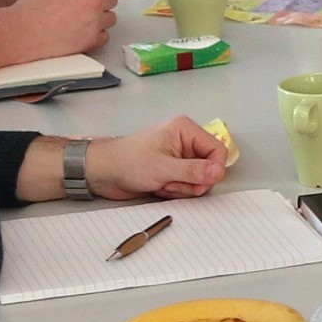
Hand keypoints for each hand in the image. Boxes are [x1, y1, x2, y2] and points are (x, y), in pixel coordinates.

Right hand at [7, 0, 120, 53]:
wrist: (23, 32)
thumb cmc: (31, 8)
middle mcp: (94, 1)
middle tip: (86, 4)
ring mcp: (95, 22)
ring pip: (110, 17)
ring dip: (100, 17)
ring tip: (83, 19)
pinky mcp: (92, 40)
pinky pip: (105, 35)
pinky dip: (96, 34)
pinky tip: (83, 31)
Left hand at [85, 116, 231, 200]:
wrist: (103, 173)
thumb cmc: (127, 162)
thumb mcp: (163, 167)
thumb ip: (193, 170)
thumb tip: (218, 172)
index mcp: (185, 130)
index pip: (218, 150)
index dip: (214, 168)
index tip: (201, 181)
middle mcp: (186, 142)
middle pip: (210, 167)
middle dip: (193, 181)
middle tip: (171, 181)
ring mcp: (180, 158)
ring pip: (199, 179)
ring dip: (182, 187)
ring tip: (161, 183)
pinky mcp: (174, 171)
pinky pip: (188, 186)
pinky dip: (176, 190)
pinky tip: (160, 186)